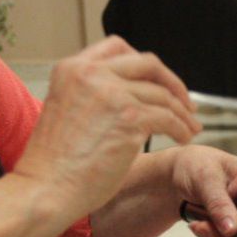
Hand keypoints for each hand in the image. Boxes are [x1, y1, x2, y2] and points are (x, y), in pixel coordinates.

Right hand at [14, 36, 201, 219]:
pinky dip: (181, 129)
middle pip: (149, 64)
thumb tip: (131, 99)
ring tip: (190, 128)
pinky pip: (168, 118)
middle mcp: (92, 73)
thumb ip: (94, 97)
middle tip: (185, 103)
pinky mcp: (130, 118)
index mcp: (72, 68)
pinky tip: (183, 139)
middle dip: (173, 83)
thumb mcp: (68, 112)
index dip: (146, 66)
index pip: (119, 47)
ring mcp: (112, 94)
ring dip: (182, 112)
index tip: (159, 83)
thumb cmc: (54, 165)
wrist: (46, 188)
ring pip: (163, 95)